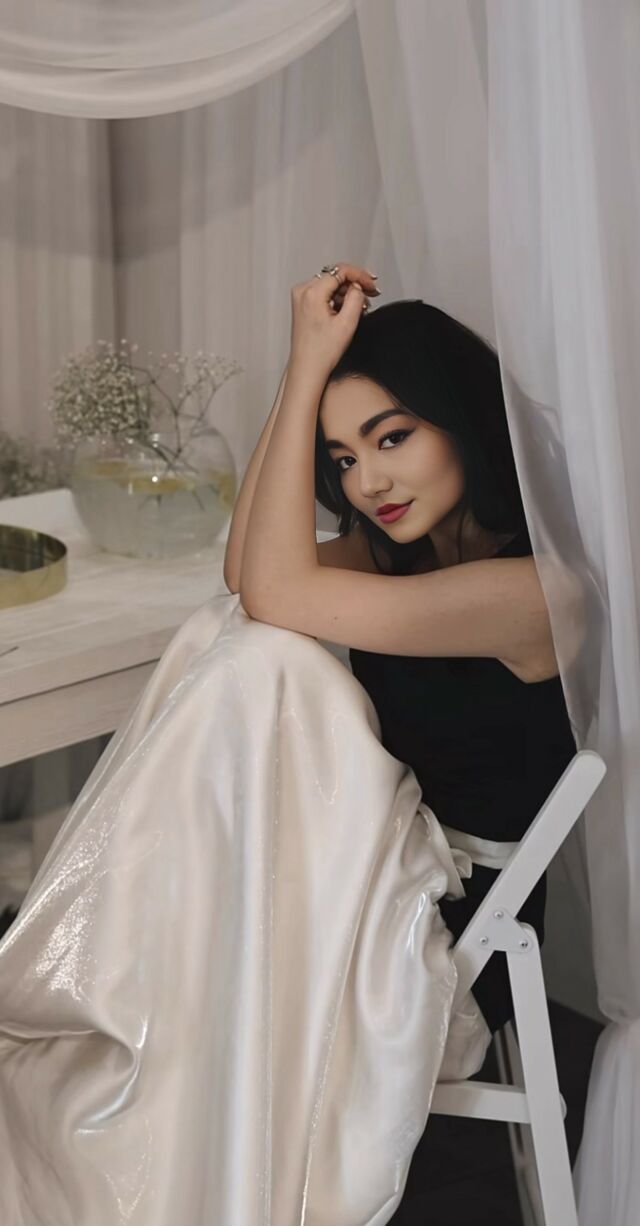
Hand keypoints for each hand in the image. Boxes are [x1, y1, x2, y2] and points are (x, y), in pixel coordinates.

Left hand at [288, 263, 380, 380]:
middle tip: (371, 293)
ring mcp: (301, 298)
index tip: (372, 283)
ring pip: (330, 284)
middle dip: (355, 283)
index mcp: (312, 293)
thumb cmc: (322, 352)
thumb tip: (358, 286)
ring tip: (361, 305)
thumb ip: (356, 297)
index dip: (360, 275)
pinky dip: (338, 298)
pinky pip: (324, 293)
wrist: (307, 368)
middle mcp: (302, 291)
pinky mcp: (302, 304)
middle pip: (335, 275)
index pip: (340, 271)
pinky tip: (348, 308)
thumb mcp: (347, 323)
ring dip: (347, 292)